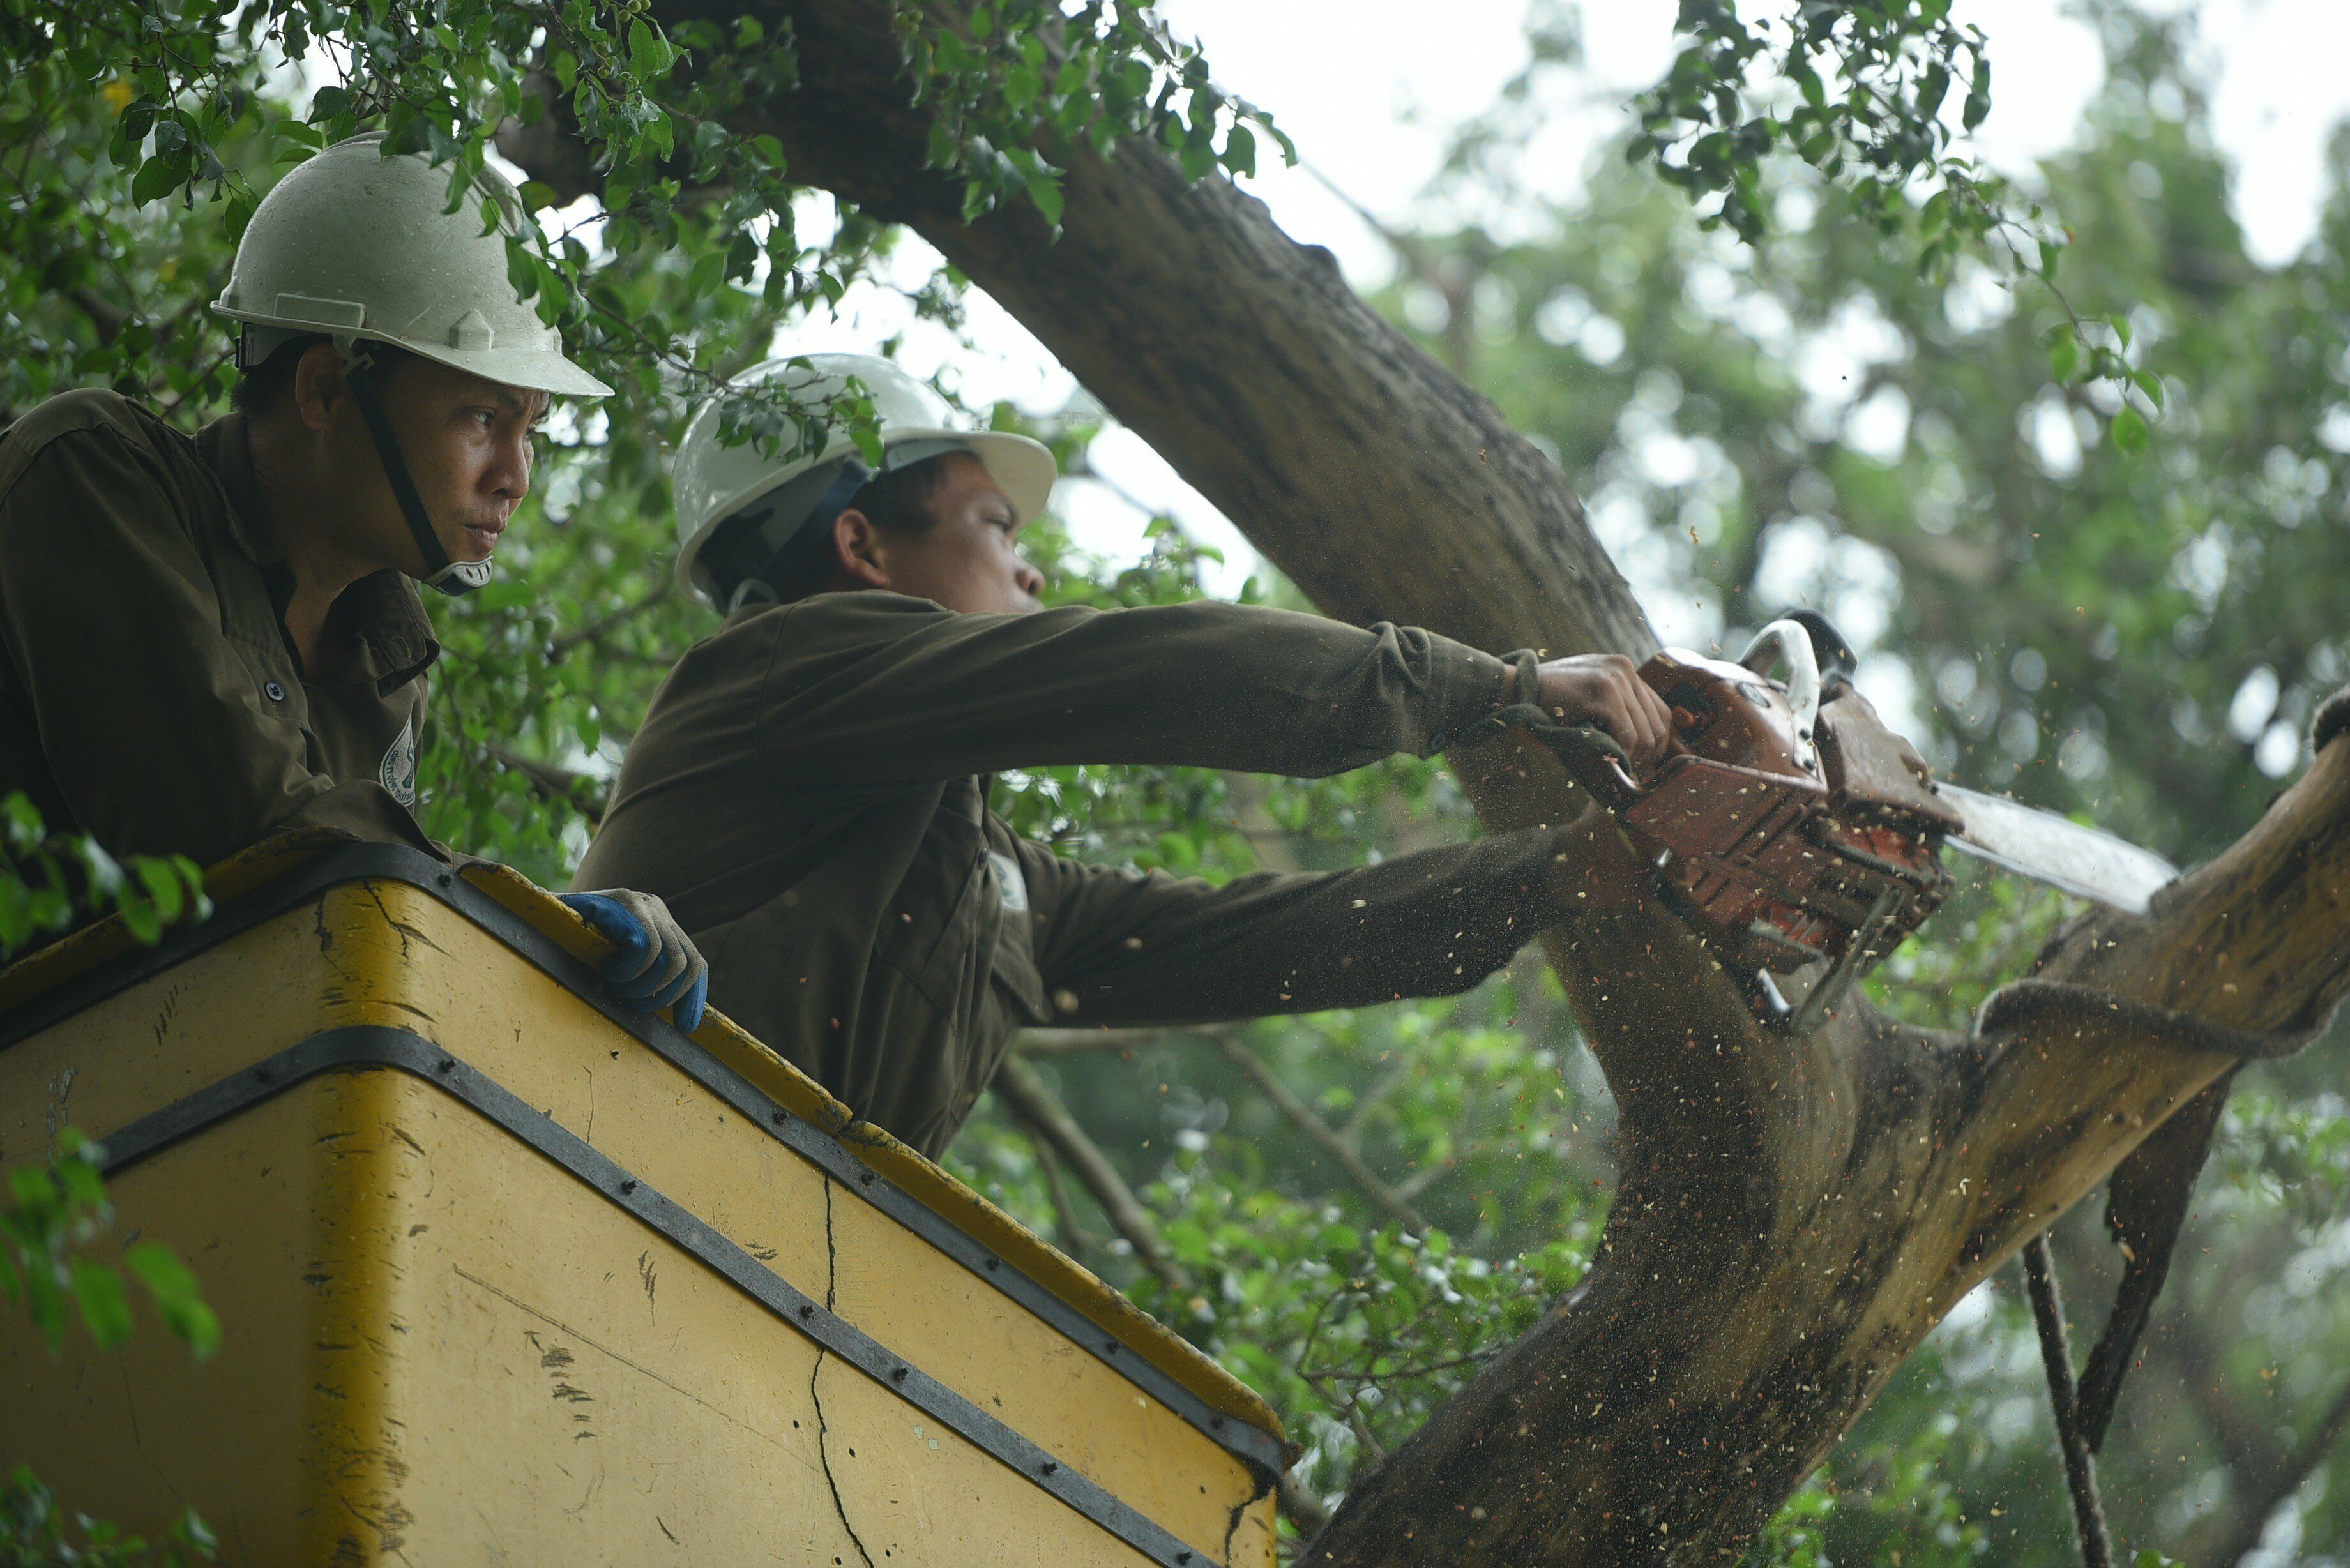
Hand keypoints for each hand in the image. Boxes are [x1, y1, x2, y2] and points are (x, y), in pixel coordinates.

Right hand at [557, 889, 709, 1032]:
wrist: (537, 919)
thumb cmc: (575, 951)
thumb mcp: (620, 966)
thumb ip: (649, 980)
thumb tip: (688, 1024)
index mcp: (661, 924)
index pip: (695, 962)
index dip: (692, 997)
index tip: (685, 1027)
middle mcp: (656, 909)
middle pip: (686, 963)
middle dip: (661, 995)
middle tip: (631, 1004)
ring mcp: (641, 903)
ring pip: (668, 958)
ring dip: (641, 985)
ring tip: (615, 987)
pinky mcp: (622, 901)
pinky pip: (644, 945)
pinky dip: (629, 969)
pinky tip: (609, 971)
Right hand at [1514, 653, 1674, 767]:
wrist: (1511, 692)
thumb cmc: (1545, 705)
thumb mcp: (1586, 697)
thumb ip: (1614, 708)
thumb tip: (1645, 746)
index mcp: (1622, 668)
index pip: (1660, 710)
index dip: (1657, 743)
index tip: (1643, 763)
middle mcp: (1624, 669)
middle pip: (1659, 724)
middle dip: (1648, 755)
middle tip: (1631, 772)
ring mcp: (1615, 679)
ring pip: (1647, 734)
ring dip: (1633, 757)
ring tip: (1615, 766)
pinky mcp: (1603, 694)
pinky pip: (1628, 737)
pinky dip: (1619, 755)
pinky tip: (1604, 758)